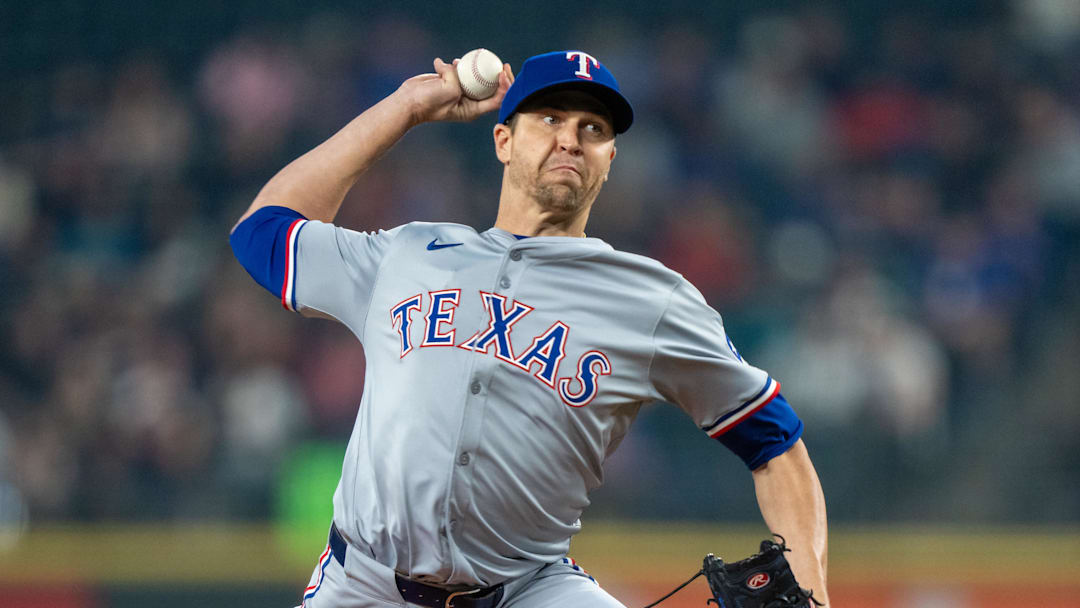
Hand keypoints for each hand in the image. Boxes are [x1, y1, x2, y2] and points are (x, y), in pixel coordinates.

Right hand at [396, 58, 513, 125]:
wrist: (408, 102)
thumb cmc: (429, 102)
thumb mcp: (449, 91)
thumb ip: (458, 79)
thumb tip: (455, 64)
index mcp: (474, 110)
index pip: (498, 100)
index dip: (505, 87)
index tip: (501, 72)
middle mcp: (470, 102)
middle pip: (491, 88)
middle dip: (499, 76)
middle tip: (503, 63)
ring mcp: (461, 92)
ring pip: (475, 78)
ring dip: (477, 68)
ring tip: (475, 58)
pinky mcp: (451, 84)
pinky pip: (460, 72)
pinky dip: (457, 66)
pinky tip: (452, 62)